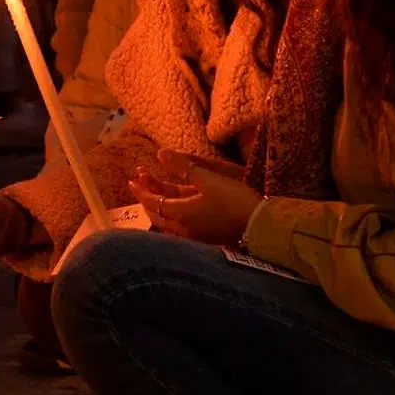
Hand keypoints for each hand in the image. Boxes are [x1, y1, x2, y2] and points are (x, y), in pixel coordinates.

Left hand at [127, 151, 261, 246]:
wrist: (262, 227)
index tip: (132, 180)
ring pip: (168, 224)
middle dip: (147, 199)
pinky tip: (176, 211)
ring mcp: (195, 238)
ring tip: (156, 195)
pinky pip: (179, 230)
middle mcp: (184, 230)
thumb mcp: (209, 179)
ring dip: (159, 208)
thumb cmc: (235, 201)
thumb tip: (160, 154)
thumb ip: (184, 166)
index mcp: (181, 214)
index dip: (142, 191)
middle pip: (158, 215)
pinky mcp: (206, 240)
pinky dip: (172, 217)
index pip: (154, 202)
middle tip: (139, 185)